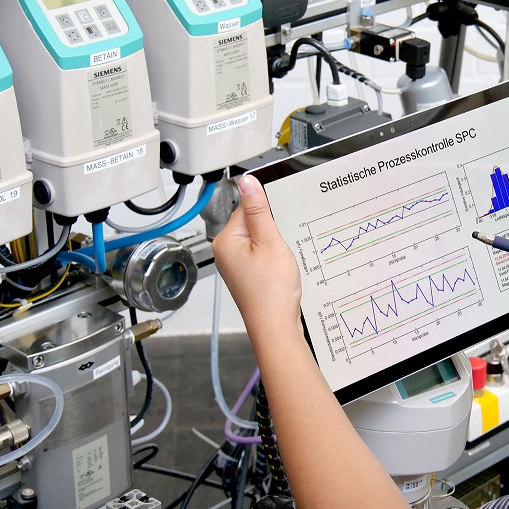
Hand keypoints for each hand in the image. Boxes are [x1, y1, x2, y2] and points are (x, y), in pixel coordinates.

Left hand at [213, 174, 304, 347]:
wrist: (276, 326)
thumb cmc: (270, 291)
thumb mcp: (270, 241)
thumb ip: (258, 209)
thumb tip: (246, 181)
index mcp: (225, 241)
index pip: (245, 207)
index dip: (267, 211)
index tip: (280, 218)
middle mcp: (226, 252)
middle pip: (252, 223)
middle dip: (272, 228)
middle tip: (282, 243)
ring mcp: (237, 265)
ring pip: (260, 239)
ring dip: (276, 243)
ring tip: (282, 258)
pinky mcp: (249, 275)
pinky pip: (263, 254)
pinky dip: (275, 256)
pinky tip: (282, 267)